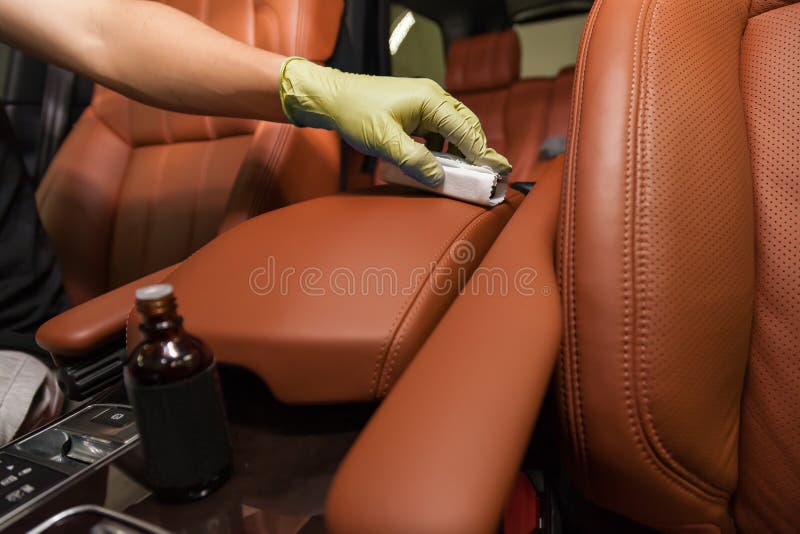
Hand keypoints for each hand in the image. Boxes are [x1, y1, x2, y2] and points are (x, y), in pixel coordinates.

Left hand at [279, 58, 510, 185]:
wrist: (332, 98)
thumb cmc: (355, 112)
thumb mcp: (385, 141)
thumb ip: (414, 160)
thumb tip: (438, 177)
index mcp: (430, 100)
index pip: (466, 130)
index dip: (483, 153)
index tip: (497, 170)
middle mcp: (432, 98)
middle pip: (466, 127)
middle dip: (477, 151)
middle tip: (489, 174)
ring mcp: (423, 103)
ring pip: (453, 130)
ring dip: (459, 151)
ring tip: (464, 174)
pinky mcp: (414, 112)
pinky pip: (438, 131)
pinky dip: (442, 148)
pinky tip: (437, 163)